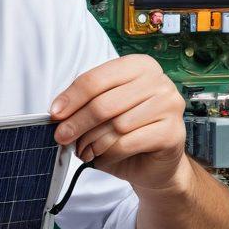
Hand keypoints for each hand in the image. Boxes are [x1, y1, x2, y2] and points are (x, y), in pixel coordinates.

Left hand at [49, 55, 189, 193]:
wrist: (155, 163)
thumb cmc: (128, 131)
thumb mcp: (104, 109)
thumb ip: (86, 103)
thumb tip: (58, 111)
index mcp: (140, 65)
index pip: (96, 78)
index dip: (71, 98)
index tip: (54, 113)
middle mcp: (159, 81)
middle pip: (104, 102)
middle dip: (78, 123)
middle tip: (62, 137)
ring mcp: (170, 105)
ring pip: (115, 125)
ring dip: (93, 141)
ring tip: (84, 150)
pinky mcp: (173, 133)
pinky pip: (128, 143)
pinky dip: (109, 153)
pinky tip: (102, 157)